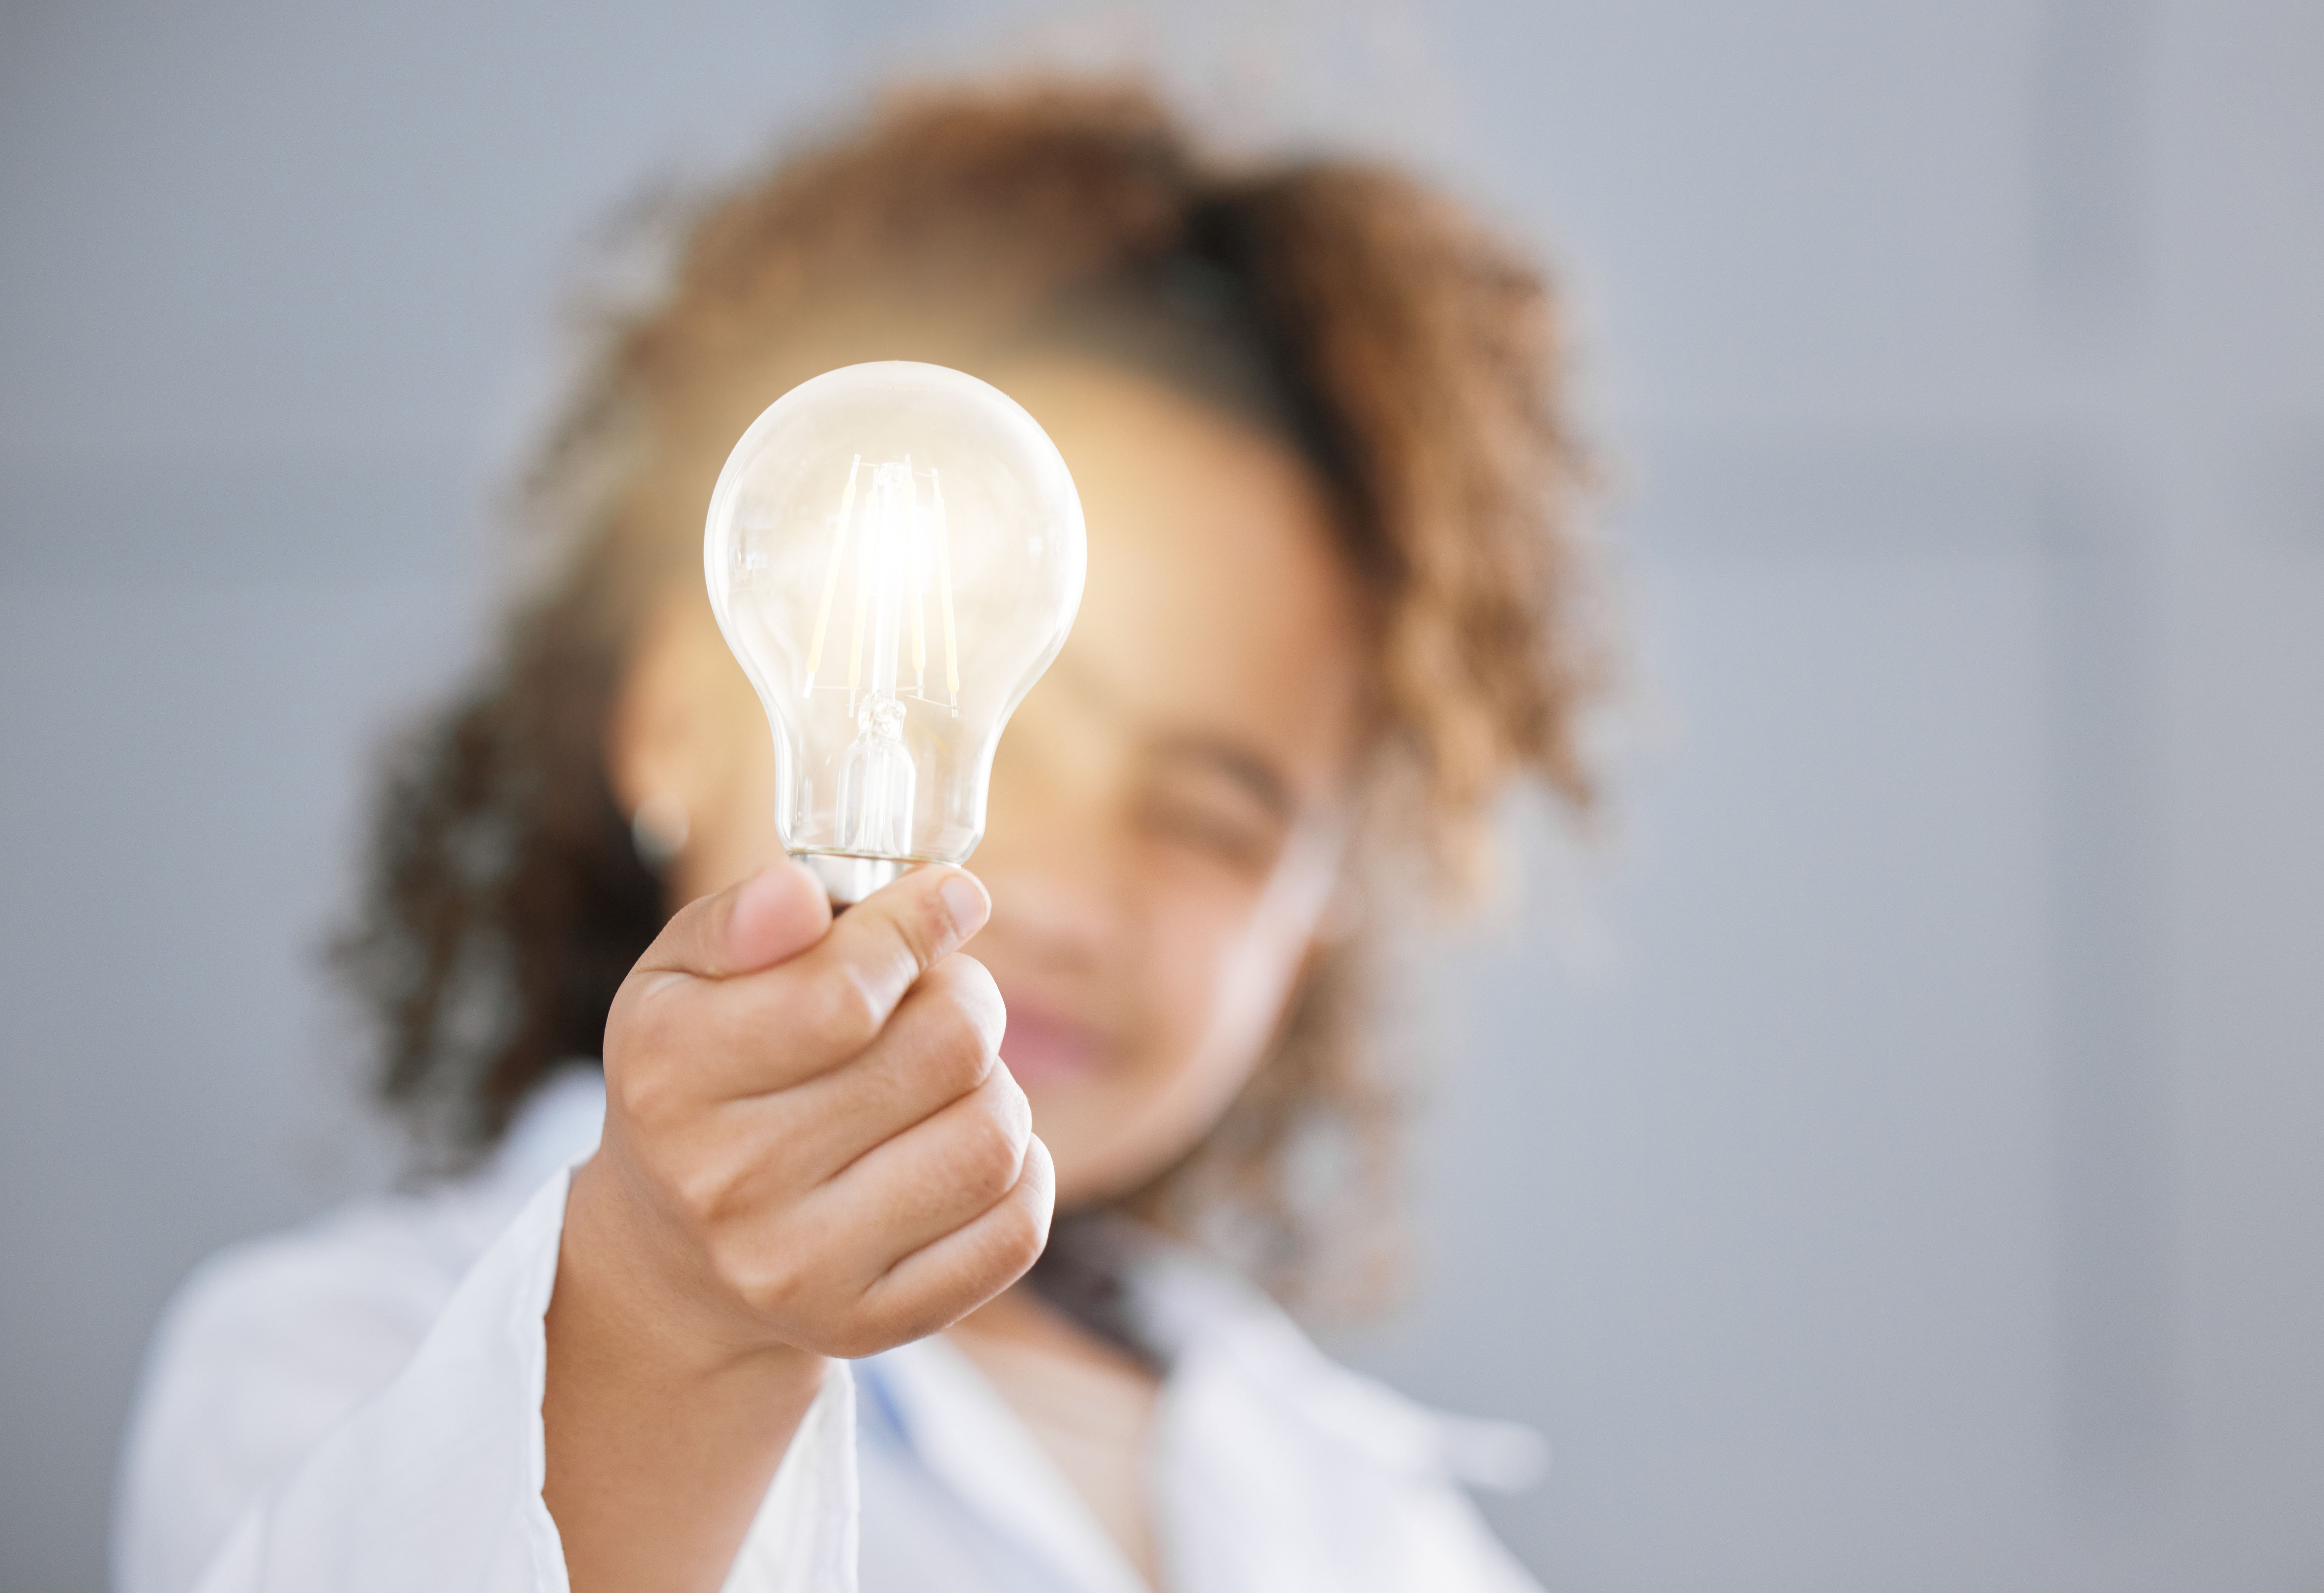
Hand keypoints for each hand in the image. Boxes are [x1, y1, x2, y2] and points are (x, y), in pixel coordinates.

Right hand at [579, 858, 1052, 1362]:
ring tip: (950, 1082)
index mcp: (671, 1076)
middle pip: (946, 1050)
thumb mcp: (682, 980)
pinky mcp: (868, 1326)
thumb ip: (741, 921)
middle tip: (939, 1001)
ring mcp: (798, 1268)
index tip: (946, 901)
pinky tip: (964, 1150)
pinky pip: (1016, 1229)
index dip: (918, 925)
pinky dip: (1021, 1173)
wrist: (675, 1256)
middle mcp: (725, 1183)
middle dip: (964, 999)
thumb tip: (804, 894)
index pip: (845, 992)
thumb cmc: (700, 1077)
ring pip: (993, 1140)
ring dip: (997, 1087)